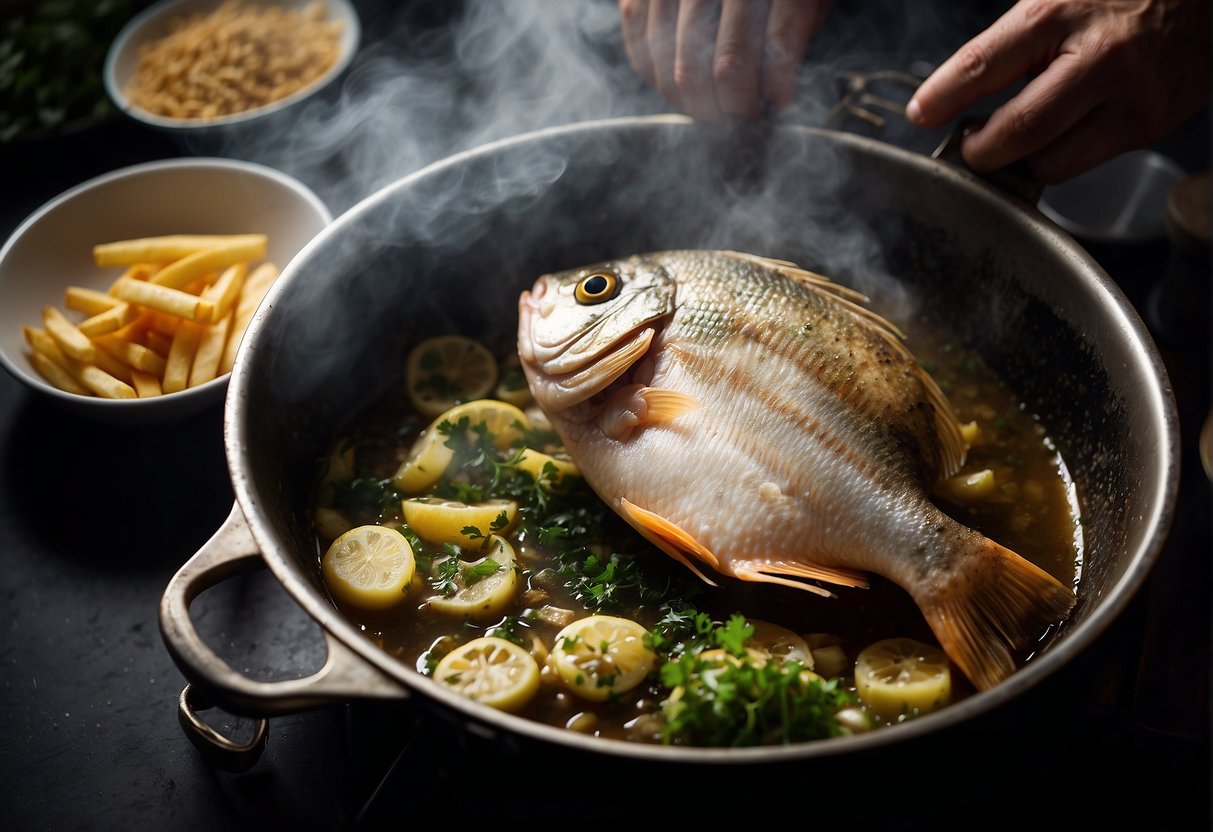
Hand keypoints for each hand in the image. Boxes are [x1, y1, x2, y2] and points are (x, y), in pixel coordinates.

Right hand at [619, 0, 832, 121]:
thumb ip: (790, 32)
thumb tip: (775, 96)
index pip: (776, 49)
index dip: (774, 91)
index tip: (775, 105)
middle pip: (726, 69)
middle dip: (737, 108)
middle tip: (743, 114)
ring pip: (681, 74)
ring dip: (700, 106)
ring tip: (715, 106)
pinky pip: (642, 58)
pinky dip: (661, 83)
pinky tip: (680, 85)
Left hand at [906, 0, 1209, 182]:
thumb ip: (1011, 45)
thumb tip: (954, 97)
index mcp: (1058, 15)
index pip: (980, 66)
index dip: (941, 98)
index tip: (922, 115)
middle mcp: (1096, 58)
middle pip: (1016, 132)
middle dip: (981, 150)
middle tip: (971, 145)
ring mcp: (1129, 96)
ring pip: (1050, 163)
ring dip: (1021, 160)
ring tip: (1016, 141)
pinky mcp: (1151, 124)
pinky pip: (1086, 163)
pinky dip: (1062, 157)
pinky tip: (1062, 132)